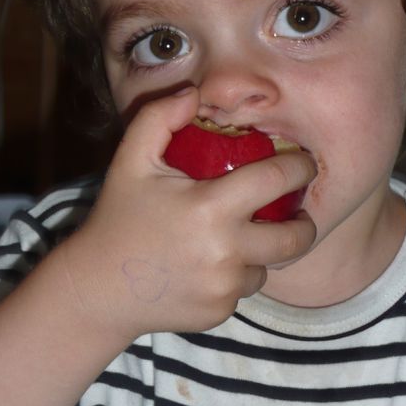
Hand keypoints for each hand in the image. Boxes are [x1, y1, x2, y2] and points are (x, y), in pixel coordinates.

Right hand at [64, 87, 316, 342]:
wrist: (98, 289)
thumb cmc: (117, 217)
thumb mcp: (131, 160)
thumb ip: (159, 117)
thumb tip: (192, 94)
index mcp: (211, 207)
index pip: (278, 179)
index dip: (301, 167)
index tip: (306, 164)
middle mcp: (226, 251)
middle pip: (296, 238)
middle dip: (305, 223)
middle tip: (299, 213)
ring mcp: (225, 287)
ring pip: (268, 266)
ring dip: (263, 252)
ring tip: (242, 239)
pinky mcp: (219, 312)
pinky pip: (243, 289)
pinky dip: (236, 276)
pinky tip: (211, 266)